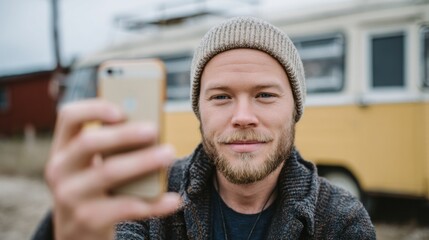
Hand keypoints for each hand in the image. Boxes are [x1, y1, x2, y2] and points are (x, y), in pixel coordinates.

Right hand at [45, 99, 180, 239]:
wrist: (77, 236)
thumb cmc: (93, 191)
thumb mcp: (90, 168)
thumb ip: (110, 149)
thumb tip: (152, 130)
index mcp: (62, 150)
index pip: (68, 116)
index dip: (94, 108)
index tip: (122, 110)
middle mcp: (59, 171)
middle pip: (89, 142)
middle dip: (124, 134)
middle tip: (154, 130)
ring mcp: (70, 197)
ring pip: (109, 172)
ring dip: (143, 161)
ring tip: (169, 154)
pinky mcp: (88, 219)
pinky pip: (126, 207)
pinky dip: (154, 204)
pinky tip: (173, 200)